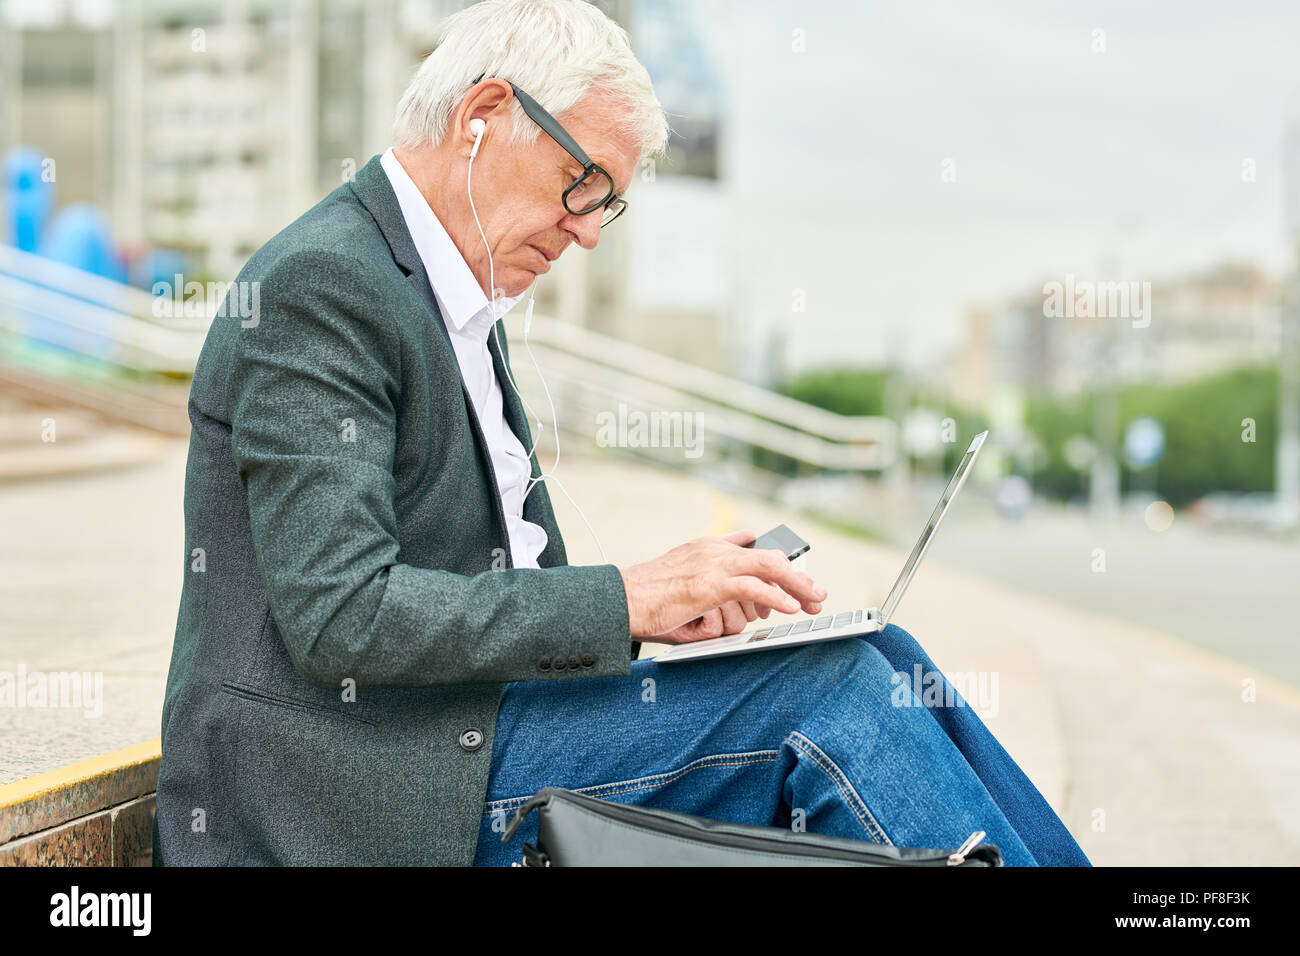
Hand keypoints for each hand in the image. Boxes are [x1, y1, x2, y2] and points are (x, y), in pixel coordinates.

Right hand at [618, 529, 826, 642]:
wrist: (622, 600)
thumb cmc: (646, 597)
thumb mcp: (680, 579)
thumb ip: (705, 580)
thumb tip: (728, 601)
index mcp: (706, 546)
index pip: (752, 544)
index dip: (777, 560)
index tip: (794, 575)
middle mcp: (714, 550)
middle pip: (769, 555)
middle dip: (797, 575)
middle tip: (816, 594)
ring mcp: (713, 564)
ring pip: (770, 566)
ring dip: (797, 585)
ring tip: (814, 601)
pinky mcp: (711, 584)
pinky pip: (754, 587)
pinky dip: (777, 596)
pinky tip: (790, 607)